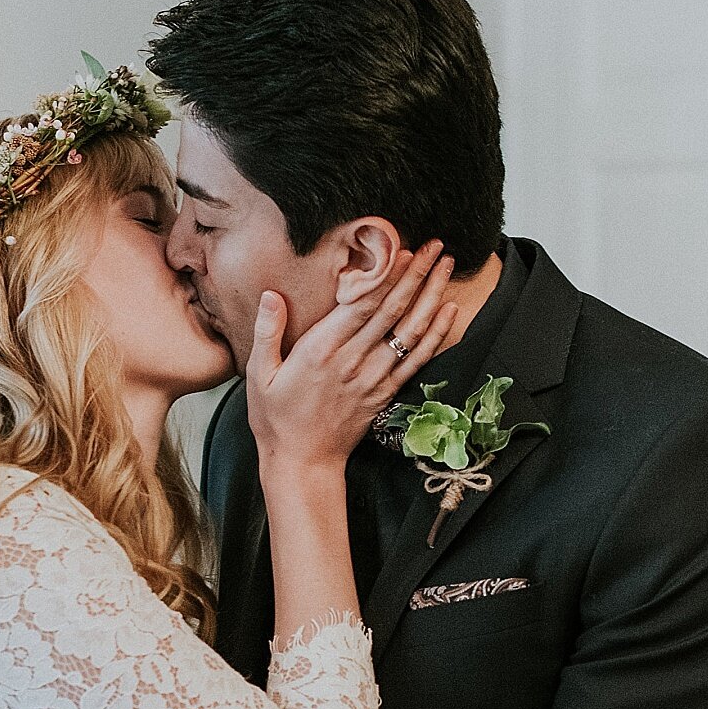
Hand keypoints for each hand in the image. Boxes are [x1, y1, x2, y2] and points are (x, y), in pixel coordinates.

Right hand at [247, 241, 457, 474]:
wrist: (302, 463)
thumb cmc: (276, 419)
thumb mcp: (258, 375)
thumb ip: (267, 332)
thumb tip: (271, 296)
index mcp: (320, 352)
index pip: (361, 307)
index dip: (385, 277)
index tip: (403, 251)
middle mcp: (352, 363)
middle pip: (391, 312)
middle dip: (416, 275)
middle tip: (435, 245)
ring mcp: (372, 379)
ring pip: (409, 332)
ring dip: (431, 296)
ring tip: (447, 266)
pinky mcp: (384, 394)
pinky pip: (416, 360)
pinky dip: (435, 334)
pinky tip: (449, 311)